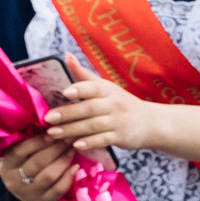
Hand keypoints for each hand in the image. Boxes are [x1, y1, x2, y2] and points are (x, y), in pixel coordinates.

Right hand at [0, 132, 79, 200]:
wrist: (21, 195)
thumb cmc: (22, 166)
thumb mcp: (18, 155)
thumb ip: (27, 142)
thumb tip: (49, 123)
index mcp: (6, 165)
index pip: (21, 150)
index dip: (39, 140)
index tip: (54, 131)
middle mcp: (14, 180)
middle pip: (38, 162)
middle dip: (56, 148)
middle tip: (70, 137)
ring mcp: (28, 193)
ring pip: (49, 175)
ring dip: (64, 160)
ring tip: (73, 149)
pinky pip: (58, 189)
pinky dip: (69, 177)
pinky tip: (75, 166)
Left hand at [41, 58, 165, 154]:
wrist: (151, 122)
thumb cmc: (122, 103)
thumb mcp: (106, 87)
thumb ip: (83, 75)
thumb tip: (66, 55)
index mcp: (108, 90)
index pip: (93, 87)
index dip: (80, 89)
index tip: (65, 93)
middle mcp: (113, 104)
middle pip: (89, 108)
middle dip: (68, 113)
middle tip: (48, 118)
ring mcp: (117, 121)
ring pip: (93, 125)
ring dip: (72, 130)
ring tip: (53, 133)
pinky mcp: (120, 137)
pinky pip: (103, 140)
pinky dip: (89, 142)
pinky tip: (76, 145)